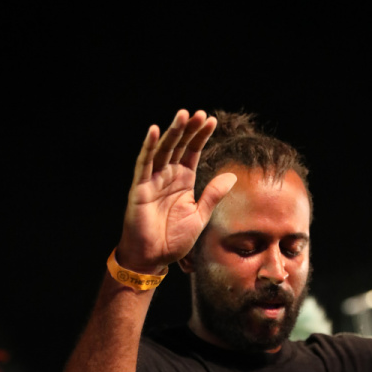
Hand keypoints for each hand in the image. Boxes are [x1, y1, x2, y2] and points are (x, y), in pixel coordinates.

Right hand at [117, 110, 236, 272]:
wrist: (154, 258)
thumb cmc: (174, 240)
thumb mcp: (200, 216)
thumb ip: (213, 195)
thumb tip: (231, 176)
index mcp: (183, 181)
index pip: (192, 152)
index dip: (201, 137)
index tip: (212, 121)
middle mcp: (168, 176)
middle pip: (179, 146)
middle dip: (189, 129)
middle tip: (200, 113)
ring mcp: (153, 180)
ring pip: (163, 150)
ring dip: (172, 132)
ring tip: (183, 115)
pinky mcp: (139, 188)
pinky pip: (144, 163)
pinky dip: (148, 147)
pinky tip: (154, 131)